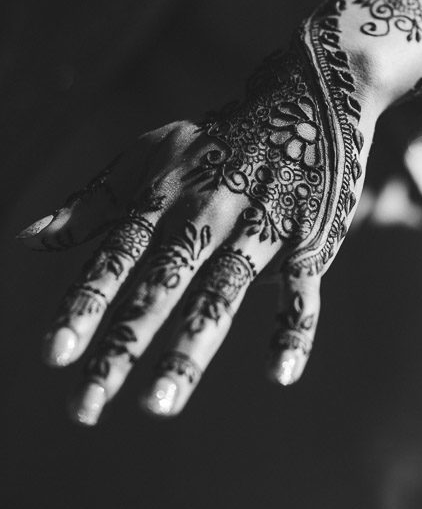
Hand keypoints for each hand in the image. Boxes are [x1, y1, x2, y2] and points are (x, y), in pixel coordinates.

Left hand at [18, 8, 380, 424]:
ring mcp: (258, 227)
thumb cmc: (213, 142)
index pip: (116, 257)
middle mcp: (205, 214)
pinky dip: (294, 328)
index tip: (53, 354)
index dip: (84, 304)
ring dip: (191, 348)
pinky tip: (280, 375)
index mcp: (163, 196)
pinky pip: (302, 289)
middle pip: (160, 284)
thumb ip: (91, 204)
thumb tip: (28, 242)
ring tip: (158, 404)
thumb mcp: (146, 157)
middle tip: (86, 406)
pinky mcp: (306, 238)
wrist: (301, 101)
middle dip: (123, 343)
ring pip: (222, 292)